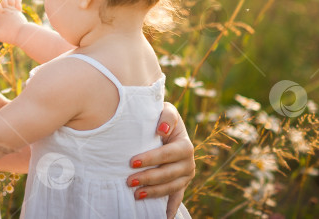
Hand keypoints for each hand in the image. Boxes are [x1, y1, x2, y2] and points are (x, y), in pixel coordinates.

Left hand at [126, 103, 194, 217]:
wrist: (165, 126)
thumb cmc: (161, 118)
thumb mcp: (166, 110)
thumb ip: (167, 116)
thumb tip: (162, 130)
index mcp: (185, 145)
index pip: (168, 154)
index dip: (151, 159)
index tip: (132, 162)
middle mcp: (188, 163)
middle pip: (168, 174)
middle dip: (149, 178)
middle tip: (129, 181)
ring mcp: (185, 176)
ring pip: (171, 188)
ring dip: (154, 192)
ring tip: (136, 194)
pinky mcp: (181, 184)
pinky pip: (176, 198)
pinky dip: (170, 208)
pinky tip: (163, 216)